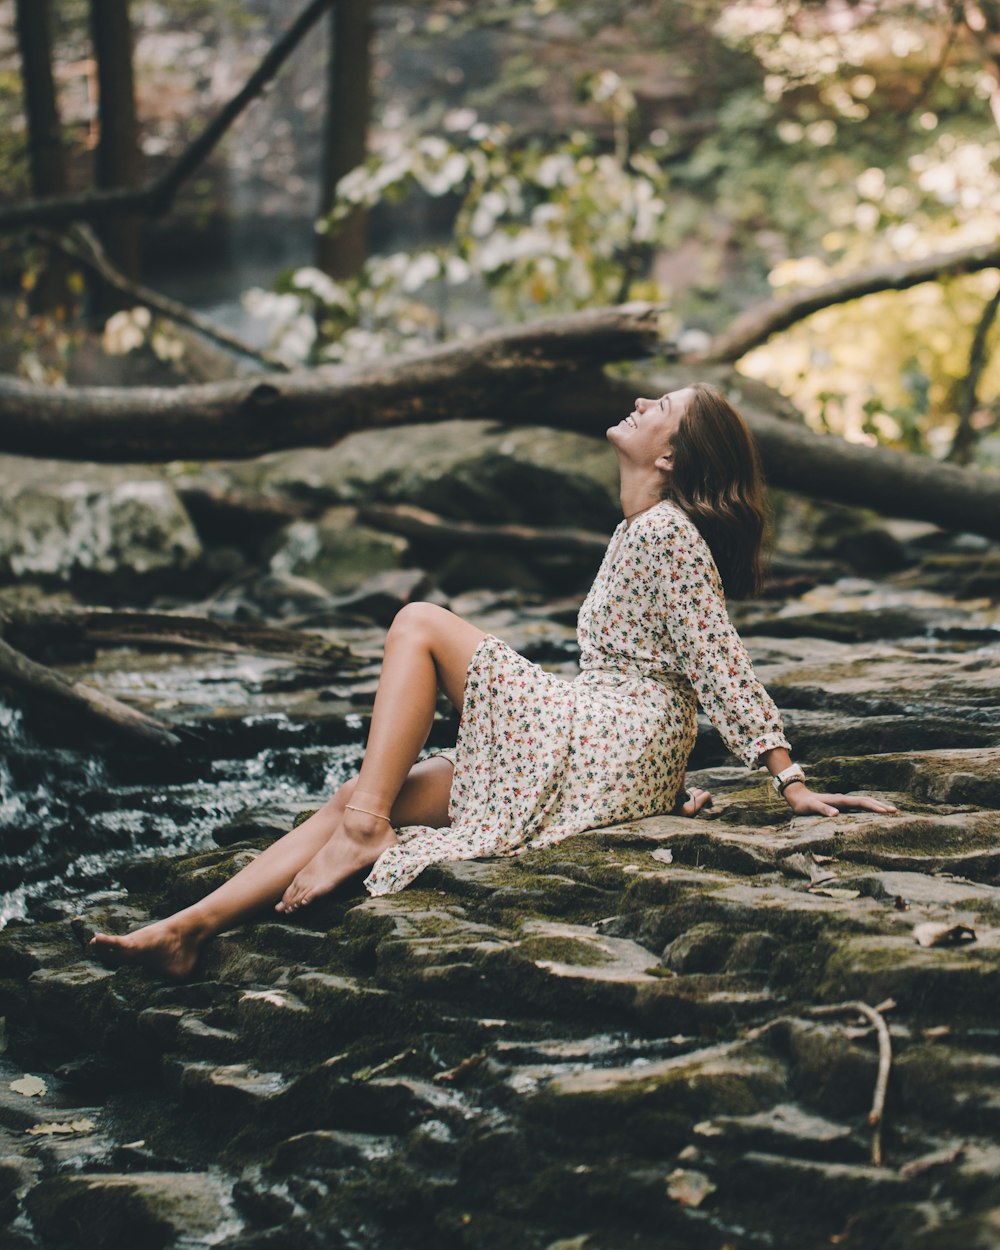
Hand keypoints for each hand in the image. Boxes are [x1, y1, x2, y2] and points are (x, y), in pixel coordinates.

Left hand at [782, 783, 896, 817]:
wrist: (797, 795)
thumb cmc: (804, 804)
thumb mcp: (811, 808)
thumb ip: (823, 810)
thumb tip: (836, 815)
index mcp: (839, 800)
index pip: (860, 803)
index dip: (873, 807)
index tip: (885, 812)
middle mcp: (843, 799)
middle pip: (865, 801)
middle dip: (880, 806)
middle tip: (895, 811)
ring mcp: (843, 801)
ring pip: (863, 801)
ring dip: (876, 805)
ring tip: (889, 810)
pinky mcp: (841, 804)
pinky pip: (858, 805)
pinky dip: (868, 807)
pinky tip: (873, 810)